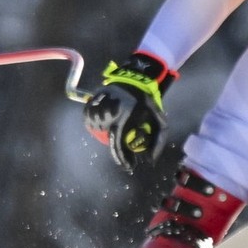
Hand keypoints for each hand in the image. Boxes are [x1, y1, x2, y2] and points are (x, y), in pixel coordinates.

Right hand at [83, 52, 177, 171]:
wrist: (135, 80)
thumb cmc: (148, 102)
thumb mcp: (159, 120)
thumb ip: (158, 141)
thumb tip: (150, 160)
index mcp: (126, 116)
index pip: (120, 144)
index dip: (123, 158)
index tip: (129, 167)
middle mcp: (110, 111)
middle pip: (108, 137)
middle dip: (117, 143)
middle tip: (124, 141)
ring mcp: (99, 105)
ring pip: (96, 127)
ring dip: (105, 130)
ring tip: (115, 126)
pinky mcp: (91, 100)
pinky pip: (88, 118)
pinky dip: (94, 121)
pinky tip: (104, 119)